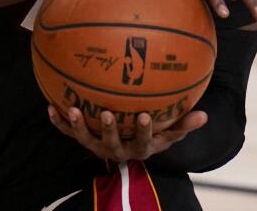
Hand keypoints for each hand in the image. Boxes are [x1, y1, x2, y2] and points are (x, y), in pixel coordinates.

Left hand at [47, 105, 206, 161]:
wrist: (127, 148)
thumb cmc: (150, 136)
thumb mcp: (168, 134)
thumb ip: (183, 125)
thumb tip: (205, 115)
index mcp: (139, 148)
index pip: (144, 141)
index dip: (145, 131)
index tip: (146, 116)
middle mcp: (117, 150)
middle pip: (111, 143)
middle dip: (109, 130)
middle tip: (108, 114)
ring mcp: (97, 145)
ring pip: (85, 139)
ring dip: (78, 126)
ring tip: (74, 110)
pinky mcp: (82, 139)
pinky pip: (67, 131)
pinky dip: (58, 121)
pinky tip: (51, 106)